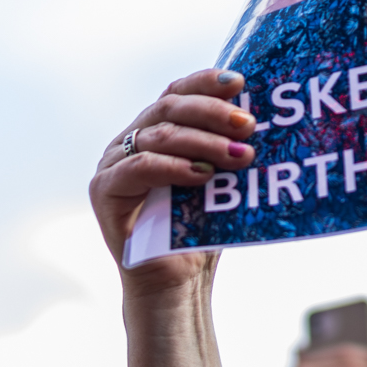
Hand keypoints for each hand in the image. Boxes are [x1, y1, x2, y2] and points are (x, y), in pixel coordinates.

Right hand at [89, 68, 256, 297]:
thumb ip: (228, 150)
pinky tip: (203, 175)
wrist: (176, 284)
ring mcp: (113, 163)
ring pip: (159, 135)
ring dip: (204, 142)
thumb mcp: (220, 183)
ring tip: (240, 156)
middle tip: (249, 125)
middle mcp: (130, 141)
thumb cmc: (199, 233)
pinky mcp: (104, 190)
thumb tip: (262, 118)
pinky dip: (174, 167)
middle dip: (213, 112)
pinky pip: (140, 167)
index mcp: (155, 131)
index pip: (177, 92)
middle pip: (169, 108)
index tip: (240, 82)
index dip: (206, 82)